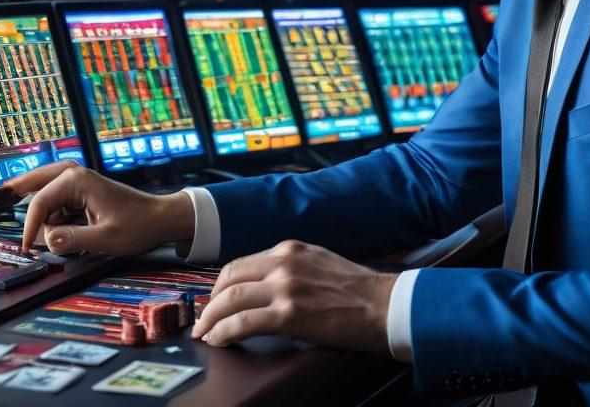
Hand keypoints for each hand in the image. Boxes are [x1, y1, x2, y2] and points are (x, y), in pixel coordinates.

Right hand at [2, 161, 194, 256]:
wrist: (160, 219)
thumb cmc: (137, 226)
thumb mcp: (105, 239)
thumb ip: (73, 241)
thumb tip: (46, 241)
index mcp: (77, 180)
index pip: (38, 203)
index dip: (29, 227)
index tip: (27, 249)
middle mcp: (75, 175)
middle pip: (35, 180)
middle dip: (18, 189)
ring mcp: (79, 182)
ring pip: (45, 192)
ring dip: (40, 210)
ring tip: (39, 233)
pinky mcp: (83, 192)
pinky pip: (57, 200)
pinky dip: (52, 213)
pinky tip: (57, 231)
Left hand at [190, 240, 395, 350]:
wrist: (387, 305)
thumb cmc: (359, 291)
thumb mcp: (319, 263)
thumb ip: (292, 268)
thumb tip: (267, 286)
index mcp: (289, 249)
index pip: (240, 264)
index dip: (221, 286)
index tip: (214, 300)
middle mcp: (283, 262)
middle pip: (229, 279)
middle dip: (210, 302)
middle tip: (203, 320)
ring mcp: (285, 287)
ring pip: (230, 300)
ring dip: (211, 320)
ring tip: (205, 334)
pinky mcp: (290, 313)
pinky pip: (243, 323)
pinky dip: (224, 332)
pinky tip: (218, 341)